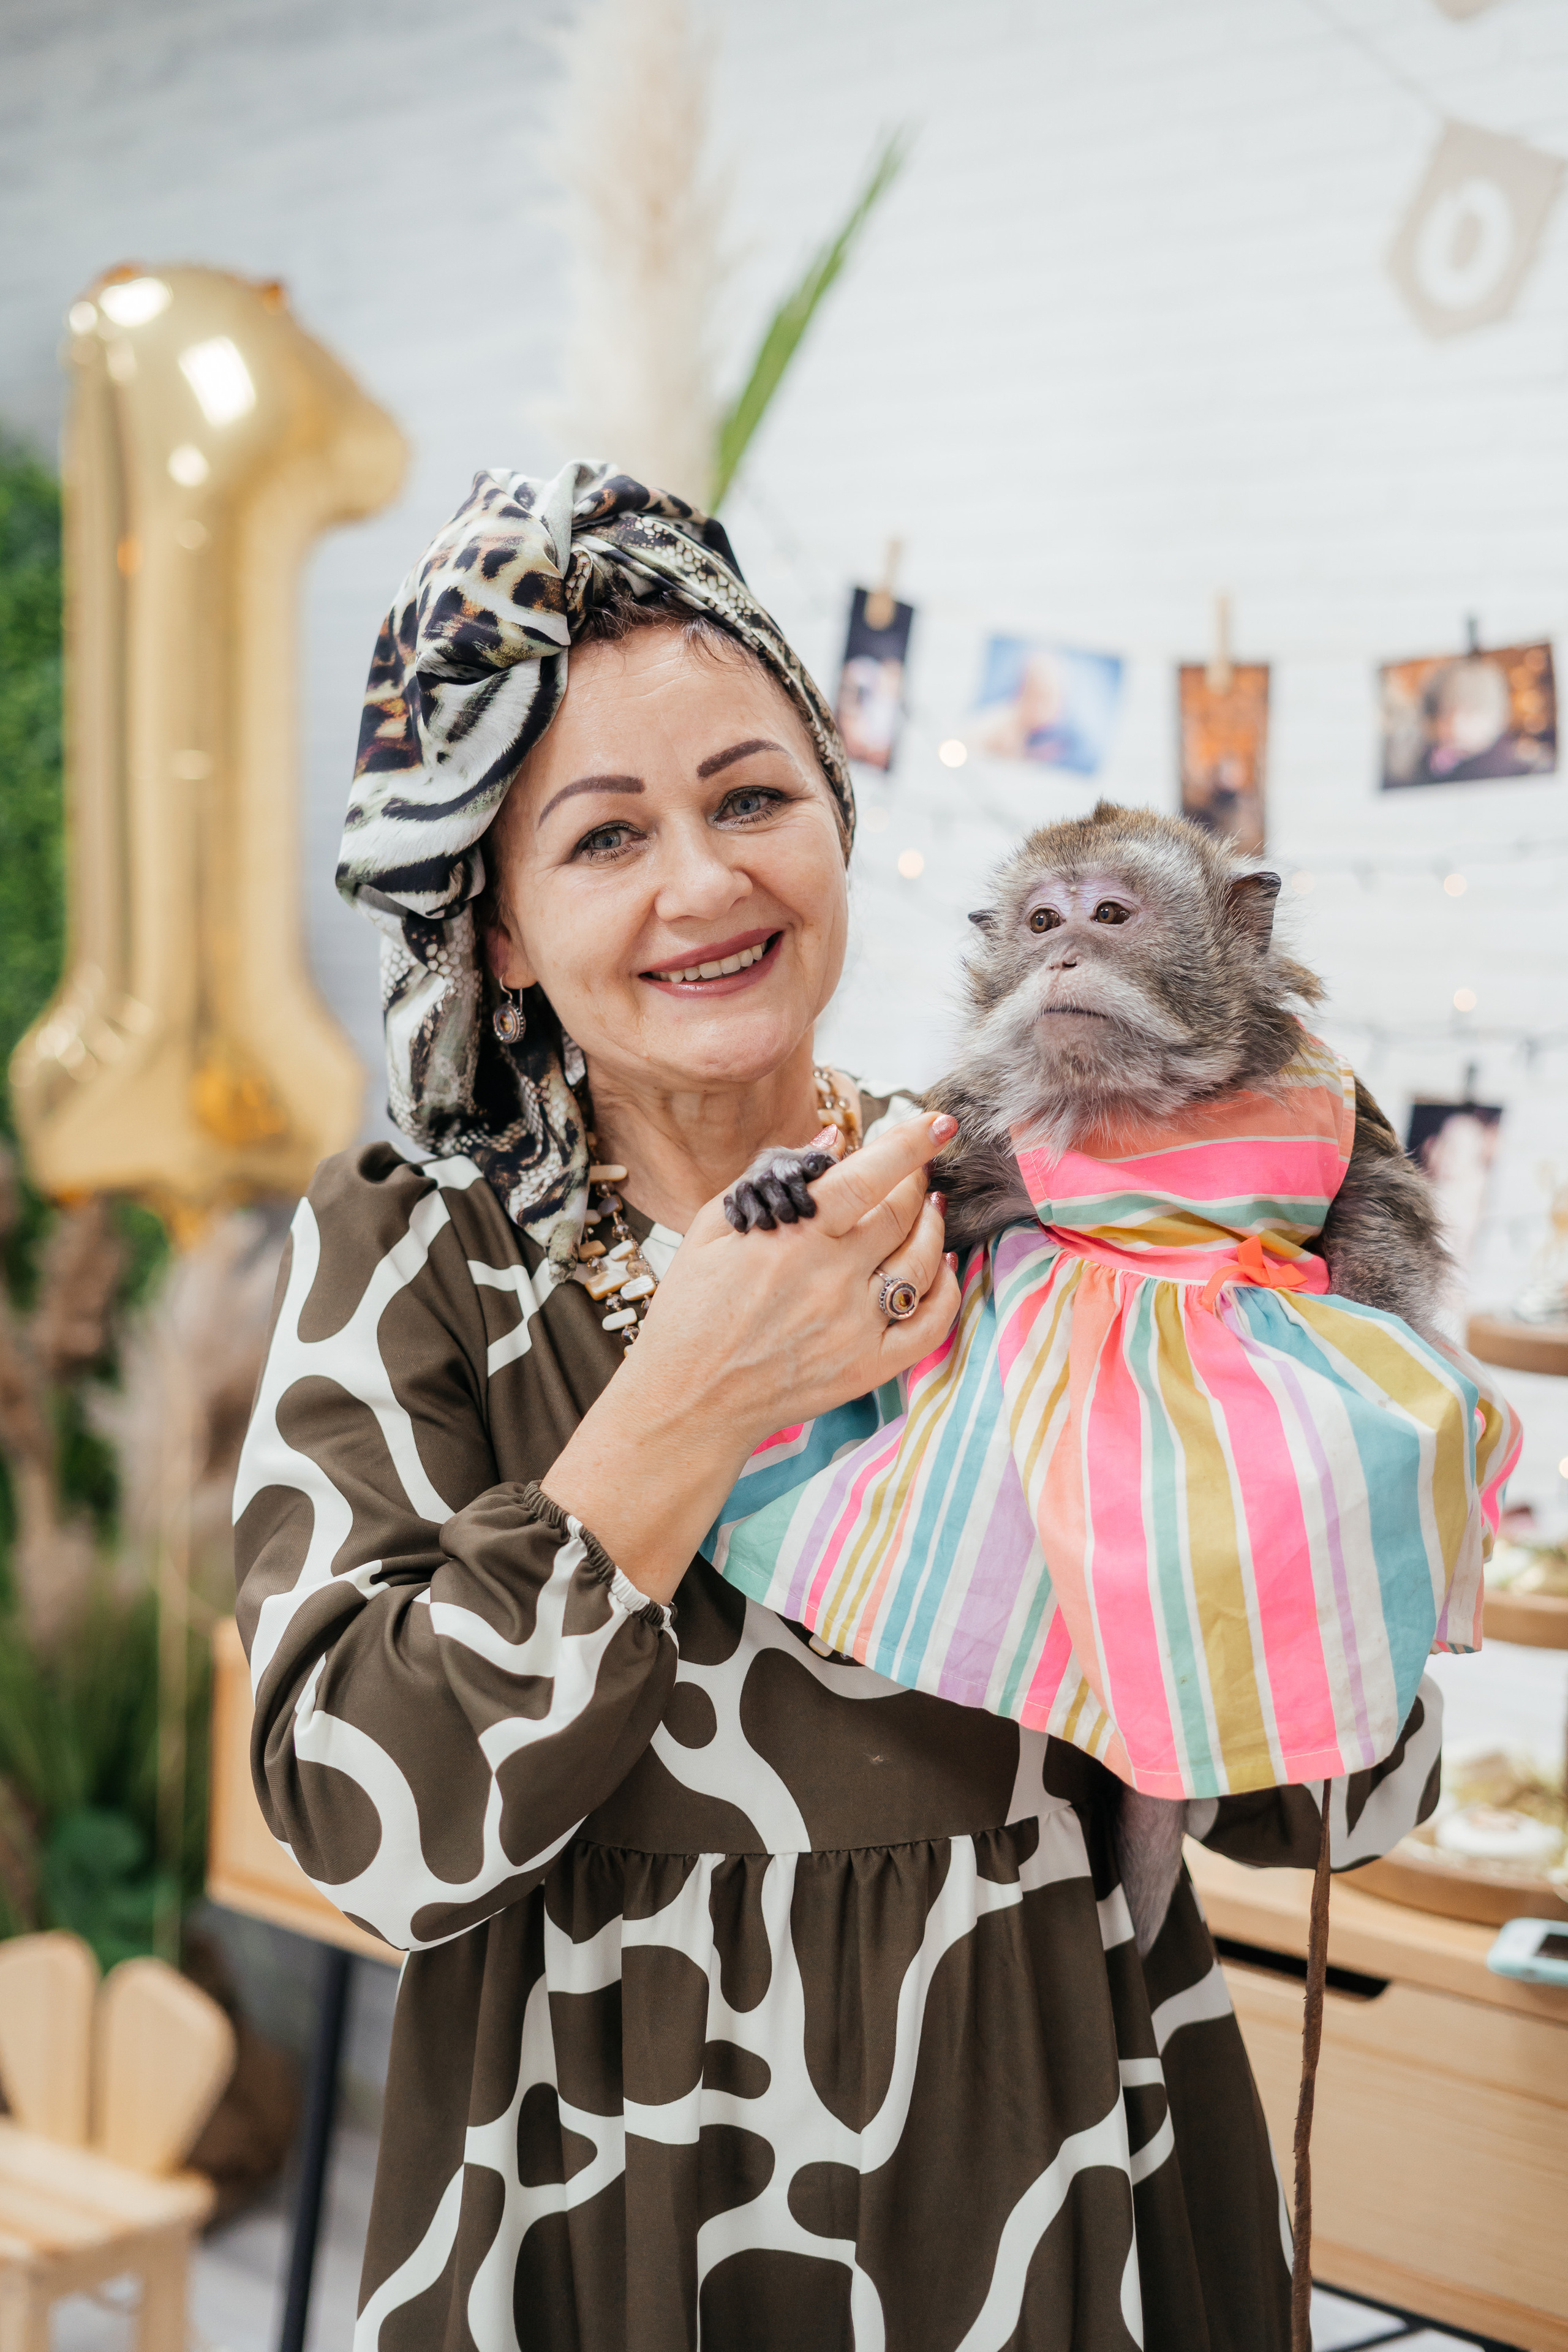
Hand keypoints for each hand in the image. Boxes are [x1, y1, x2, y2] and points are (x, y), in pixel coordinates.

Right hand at [541, 1112, 960, 1601]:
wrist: (688, 1397)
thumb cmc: (692, 1308)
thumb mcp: (712, 1227)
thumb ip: (770, 1176)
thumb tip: (831, 1141)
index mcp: (793, 1235)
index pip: (871, 1175)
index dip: (911, 1143)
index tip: (938, 1124)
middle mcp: (832, 1276)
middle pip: (903, 1211)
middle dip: (916, 1181)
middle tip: (913, 1171)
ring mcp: (855, 1324)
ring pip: (924, 1259)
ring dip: (934, 1225)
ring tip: (928, 1209)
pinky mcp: (868, 1367)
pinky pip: (932, 1322)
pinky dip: (946, 1288)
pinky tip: (940, 1267)